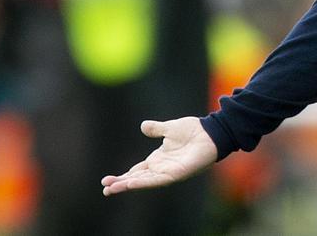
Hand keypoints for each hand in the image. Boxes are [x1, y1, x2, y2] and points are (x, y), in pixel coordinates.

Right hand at [101, 117, 219, 195]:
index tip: (107, 181)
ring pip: (145, 181)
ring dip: (129, 185)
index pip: (136, 171)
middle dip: (121, 184)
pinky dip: (144, 182)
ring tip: (113, 189)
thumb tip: (143, 126)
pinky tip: (132, 183)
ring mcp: (169, 172)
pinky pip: (158, 179)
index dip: (123, 176)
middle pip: (137, 179)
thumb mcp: (169, 128)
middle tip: (105, 190)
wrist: (210, 131)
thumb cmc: (193, 130)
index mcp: (158, 159)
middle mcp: (161, 168)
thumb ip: (156, 129)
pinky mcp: (177, 173)